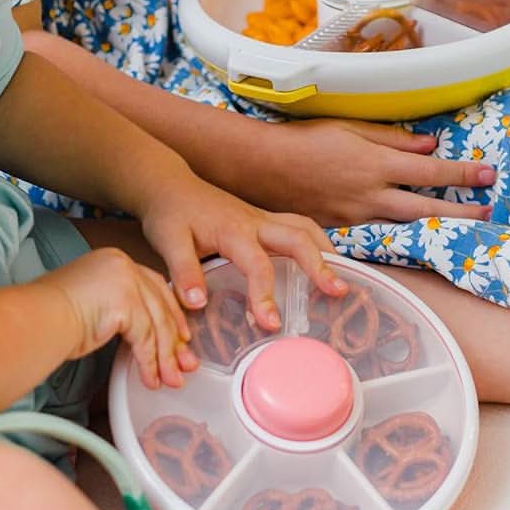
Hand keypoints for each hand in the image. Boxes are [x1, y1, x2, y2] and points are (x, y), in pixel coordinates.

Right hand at [46, 248, 197, 389]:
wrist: (35, 319)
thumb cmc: (50, 317)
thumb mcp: (93, 306)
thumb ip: (120, 312)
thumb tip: (142, 338)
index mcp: (114, 261)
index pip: (154, 287)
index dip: (170, 315)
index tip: (181, 338)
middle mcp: (122, 265)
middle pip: (160, 305)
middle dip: (174, 341)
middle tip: (185, 365)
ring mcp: (125, 280)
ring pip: (156, 325)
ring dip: (165, 358)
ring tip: (170, 380)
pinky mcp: (125, 301)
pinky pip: (145, 338)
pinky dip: (150, 362)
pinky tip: (150, 378)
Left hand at [139, 173, 346, 330]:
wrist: (170, 185)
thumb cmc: (170, 214)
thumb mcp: (167, 242)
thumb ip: (183, 273)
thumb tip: (197, 304)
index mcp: (234, 231)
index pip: (257, 265)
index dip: (265, 295)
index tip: (271, 323)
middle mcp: (255, 222)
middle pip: (298, 238)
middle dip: (320, 265)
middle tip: (337, 292)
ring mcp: (263, 219)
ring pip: (305, 229)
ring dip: (326, 251)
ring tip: (341, 279)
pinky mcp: (264, 220)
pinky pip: (299, 227)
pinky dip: (317, 243)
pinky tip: (323, 262)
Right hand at [246, 119, 496, 226]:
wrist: (264, 170)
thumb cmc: (304, 141)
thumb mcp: (350, 129)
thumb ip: (391, 139)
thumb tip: (428, 146)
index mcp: (375, 165)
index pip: (430, 173)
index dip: (462, 176)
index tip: (487, 177)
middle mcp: (370, 195)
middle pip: (424, 208)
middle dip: (459, 212)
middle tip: (487, 213)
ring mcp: (356, 217)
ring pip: (403, 225)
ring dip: (433, 226)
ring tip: (457, 226)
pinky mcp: (341, 230)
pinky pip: (377, 232)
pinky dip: (398, 232)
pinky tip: (411, 233)